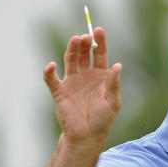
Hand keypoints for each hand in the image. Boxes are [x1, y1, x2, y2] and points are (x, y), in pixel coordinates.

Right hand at [43, 27, 121, 147]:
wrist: (87, 137)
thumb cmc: (103, 119)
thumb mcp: (113, 101)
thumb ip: (114, 83)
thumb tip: (118, 66)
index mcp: (100, 75)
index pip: (99, 53)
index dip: (99, 41)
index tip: (99, 30)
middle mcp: (85, 75)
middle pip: (83, 53)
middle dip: (84, 43)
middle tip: (86, 36)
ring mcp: (72, 82)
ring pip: (69, 60)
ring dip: (71, 50)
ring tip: (75, 41)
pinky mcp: (59, 92)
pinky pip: (51, 79)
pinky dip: (49, 72)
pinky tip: (52, 65)